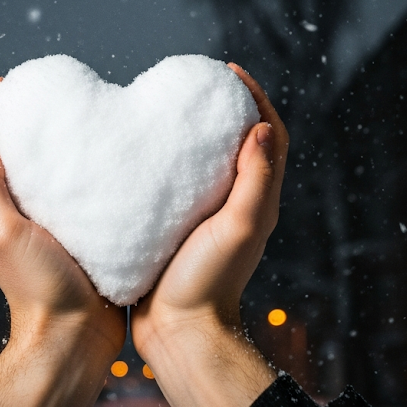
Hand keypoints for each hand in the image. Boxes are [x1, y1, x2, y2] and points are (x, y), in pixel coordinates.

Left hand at [0, 80, 125, 406]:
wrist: (76, 337)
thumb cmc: (38, 291)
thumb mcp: (4, 232)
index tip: (4, 84)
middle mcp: (10, 217)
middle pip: (1, 156)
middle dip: (13, 119)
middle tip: (37, 94)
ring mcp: (41, 228)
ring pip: (36, 173)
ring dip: (44, 144)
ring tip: (69, 117)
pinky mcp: (72, 237)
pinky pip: (69, 194)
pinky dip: (75, 171)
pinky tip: (97, 160)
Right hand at [130, 65, 288, 406]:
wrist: (178, 334)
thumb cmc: (209, 284)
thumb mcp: (237, 227)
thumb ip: (254, 180)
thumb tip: (261, 128)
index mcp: (256, 201)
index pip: (269, 137)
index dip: (256, 99)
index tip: (228, 73)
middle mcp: (235, 206)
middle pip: (238, 143)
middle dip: (222, 108)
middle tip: (194, 85)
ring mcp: (204, 219)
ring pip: (205, 163)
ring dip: (193, 134)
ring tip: (164, 109)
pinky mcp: (175, 230)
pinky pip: (174, 186)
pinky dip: (164, 163)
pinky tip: (137, 153)